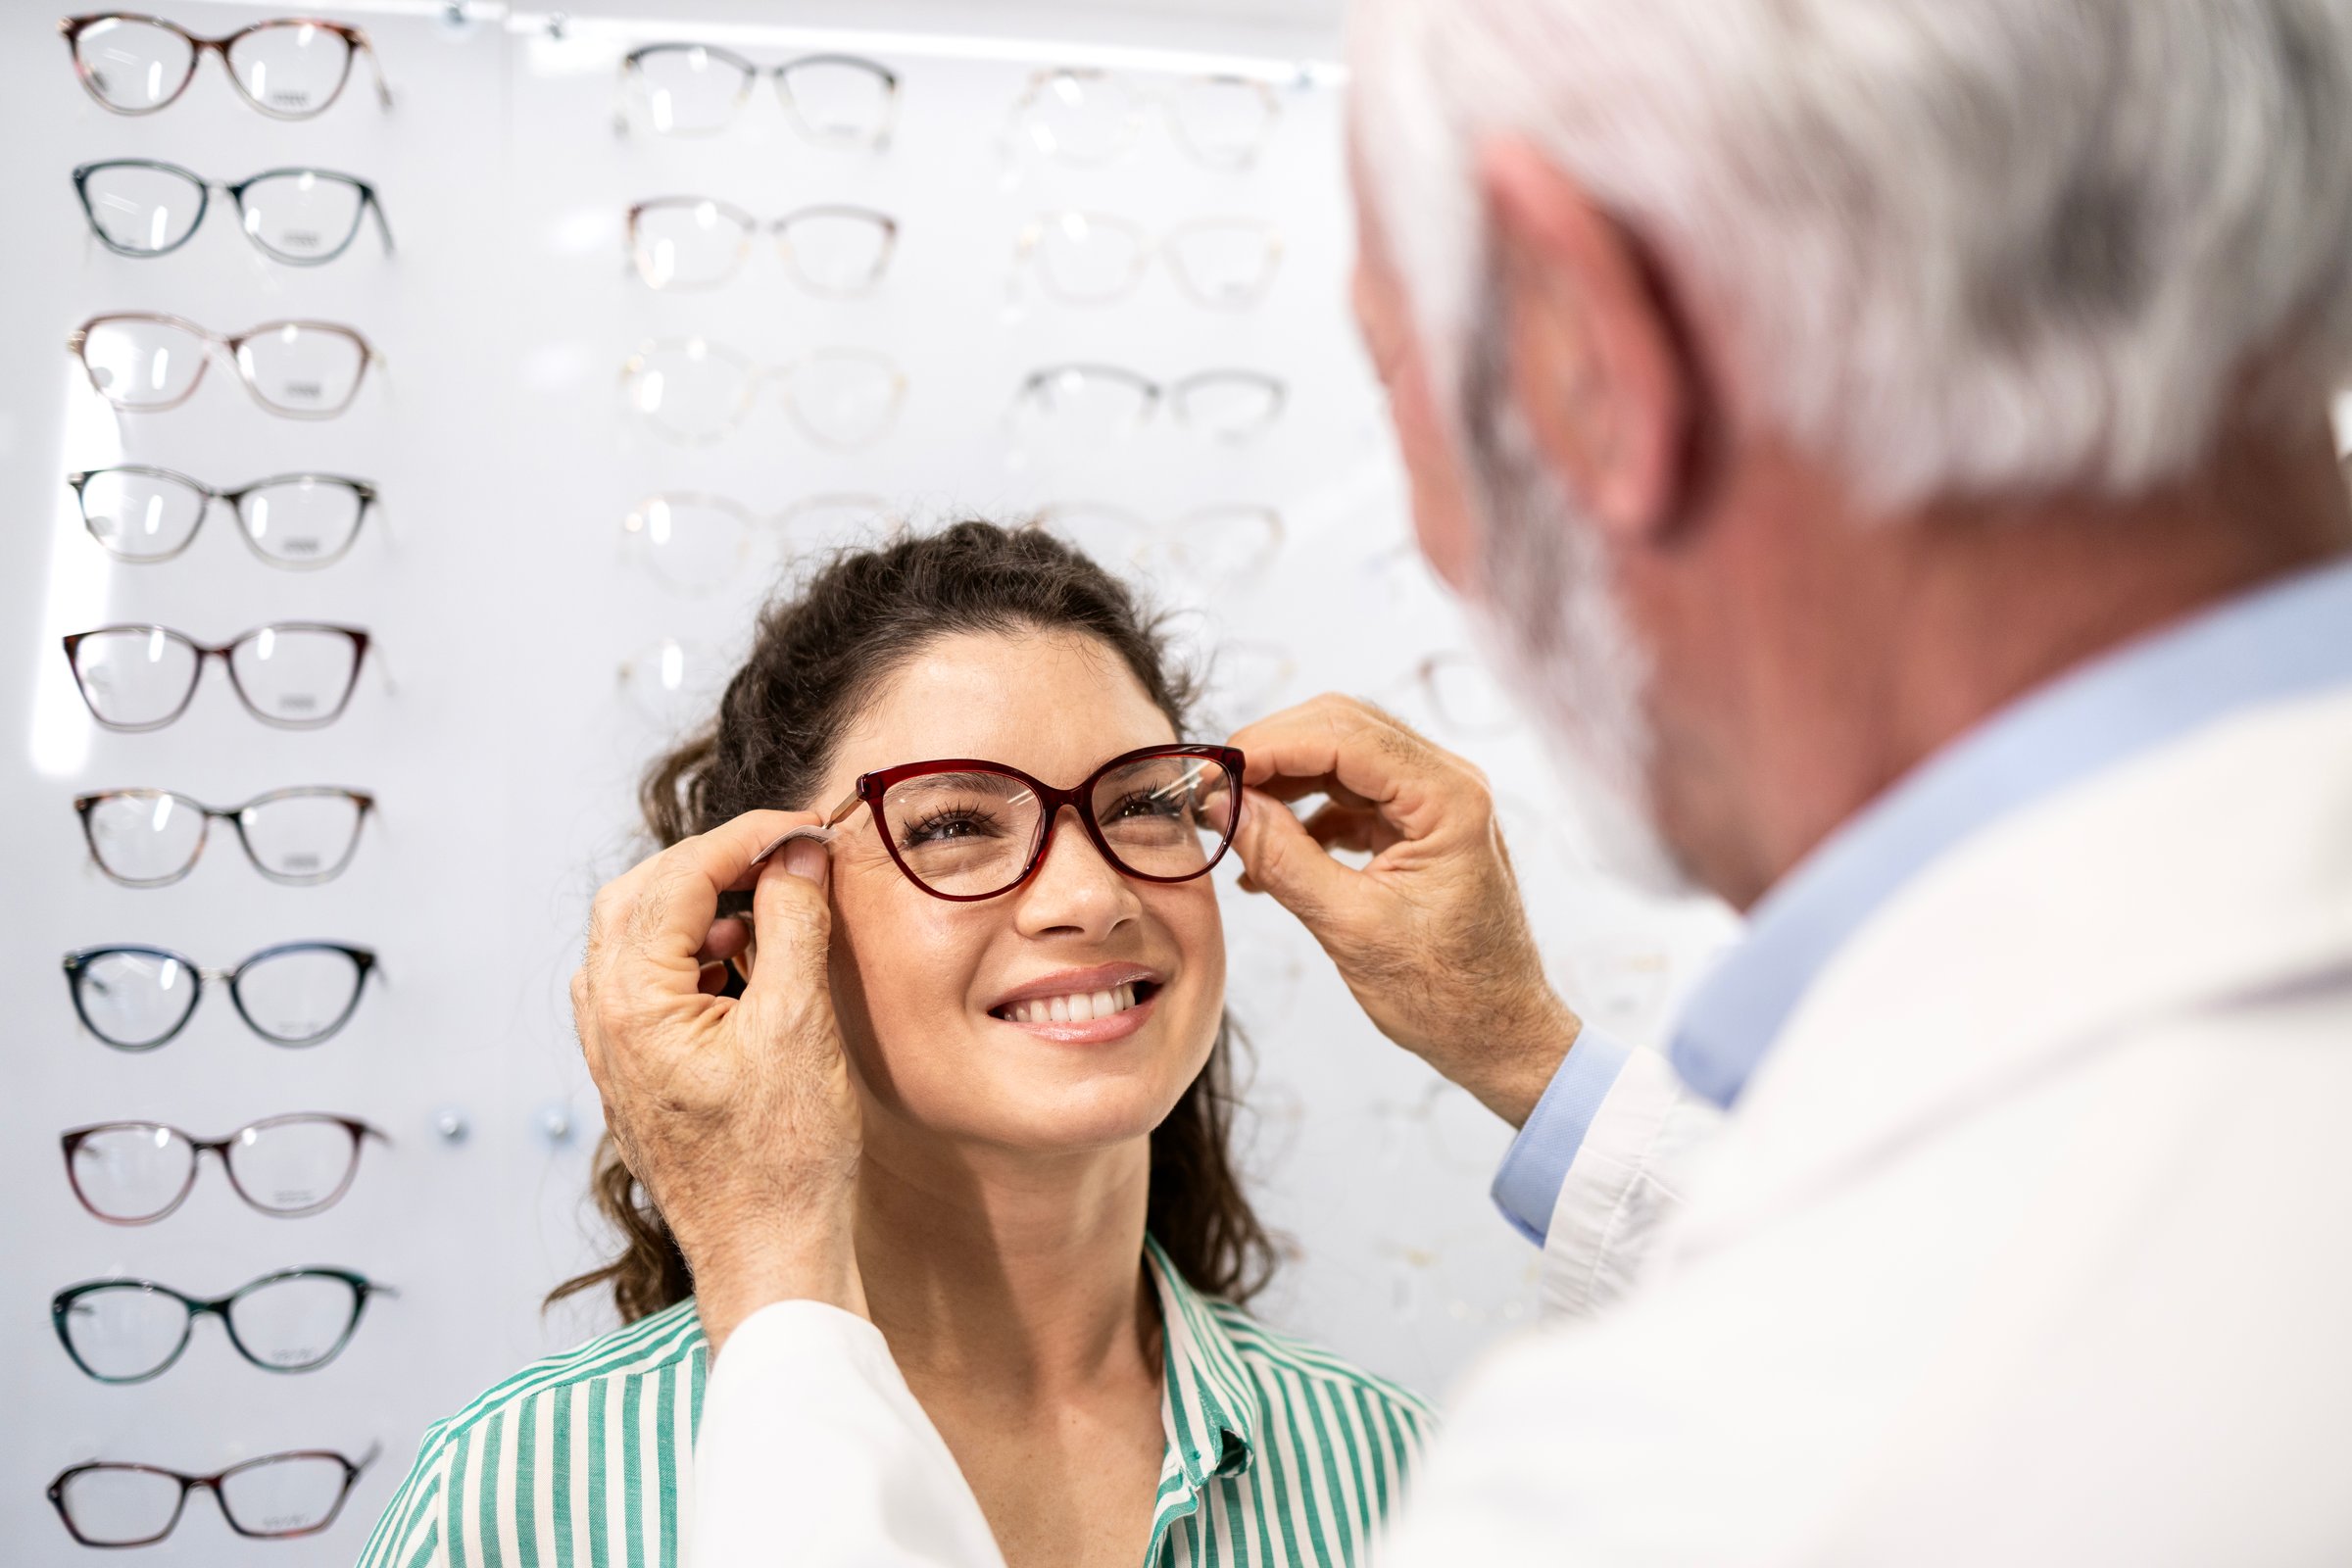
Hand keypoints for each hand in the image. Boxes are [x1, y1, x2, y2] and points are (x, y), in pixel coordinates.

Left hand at [571, 809, 866, 1353]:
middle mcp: (605, 1017)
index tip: (811, 827)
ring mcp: (614, 1046)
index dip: (750, 837)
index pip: (679, 875)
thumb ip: (793, 923)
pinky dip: (701, 953)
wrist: (768, 1258)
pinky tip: (752, 967)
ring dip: (707, 907)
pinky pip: (653, 980)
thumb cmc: (782, 1160)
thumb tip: (798, 853)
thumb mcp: (798, 1024)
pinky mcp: (638, 1069)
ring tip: (778, 910)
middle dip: (717, 863)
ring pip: (642, 935)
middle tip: (788, 854)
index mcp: (631, 999)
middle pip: (642, 893)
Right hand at [1227, 694, 1580, 1126]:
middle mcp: (1447, 783)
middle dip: (1270, 752)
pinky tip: (1263, 855)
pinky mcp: (1416, 826)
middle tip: (1211, 788)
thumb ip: (1284, 858)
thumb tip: (1222, 805)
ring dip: (1281, 781)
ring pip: (1339, 756)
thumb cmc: (1446, 995)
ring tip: (1229, 819)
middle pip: (1341, 727)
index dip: (1269, 745)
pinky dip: (1301, 814)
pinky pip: (1347, 795)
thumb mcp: (1351, 928)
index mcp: (1448, 799)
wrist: (1499, 1035)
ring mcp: (1432, 802)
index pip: (1344, 734)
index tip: (1211, 773)